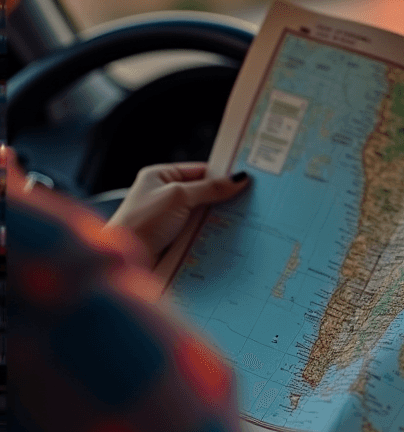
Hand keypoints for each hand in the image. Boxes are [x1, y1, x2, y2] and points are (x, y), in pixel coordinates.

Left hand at [107, 163, 249, 265]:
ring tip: (248, 220)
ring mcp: (171, 220)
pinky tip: (232, 238)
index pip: (199, 171)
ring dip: (220, 220)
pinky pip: (200, 234)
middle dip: (224, 200)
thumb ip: (209, 188)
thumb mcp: (178, 197)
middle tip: (252, 202)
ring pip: (204, 216)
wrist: (124, 261)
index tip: (246, 179)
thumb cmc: (142, 222)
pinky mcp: (175, 240)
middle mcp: (165, 196)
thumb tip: (238, 179)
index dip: (222, 175)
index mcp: (161, 177)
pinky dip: (213, 236)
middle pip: (204, 195)